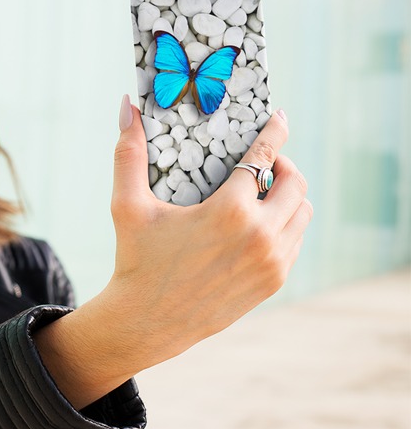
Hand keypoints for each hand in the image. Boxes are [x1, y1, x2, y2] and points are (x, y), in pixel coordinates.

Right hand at [108, 96, 311, 365]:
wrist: (147, 323)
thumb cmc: (135, 261)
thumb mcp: (128, 206)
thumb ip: (129, 153)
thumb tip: (127, 105)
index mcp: (229, 212)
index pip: (264, 157)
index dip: (275, 132)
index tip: (280, 117)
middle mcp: (260, 236)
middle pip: (295, 182)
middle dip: (283, 164)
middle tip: (263, 162)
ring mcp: (271, 262)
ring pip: (303, 213)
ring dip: (289, 196)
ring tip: (263, 192)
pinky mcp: (273, 282)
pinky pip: (295, 241)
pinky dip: (285, 225)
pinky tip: (260, 223)